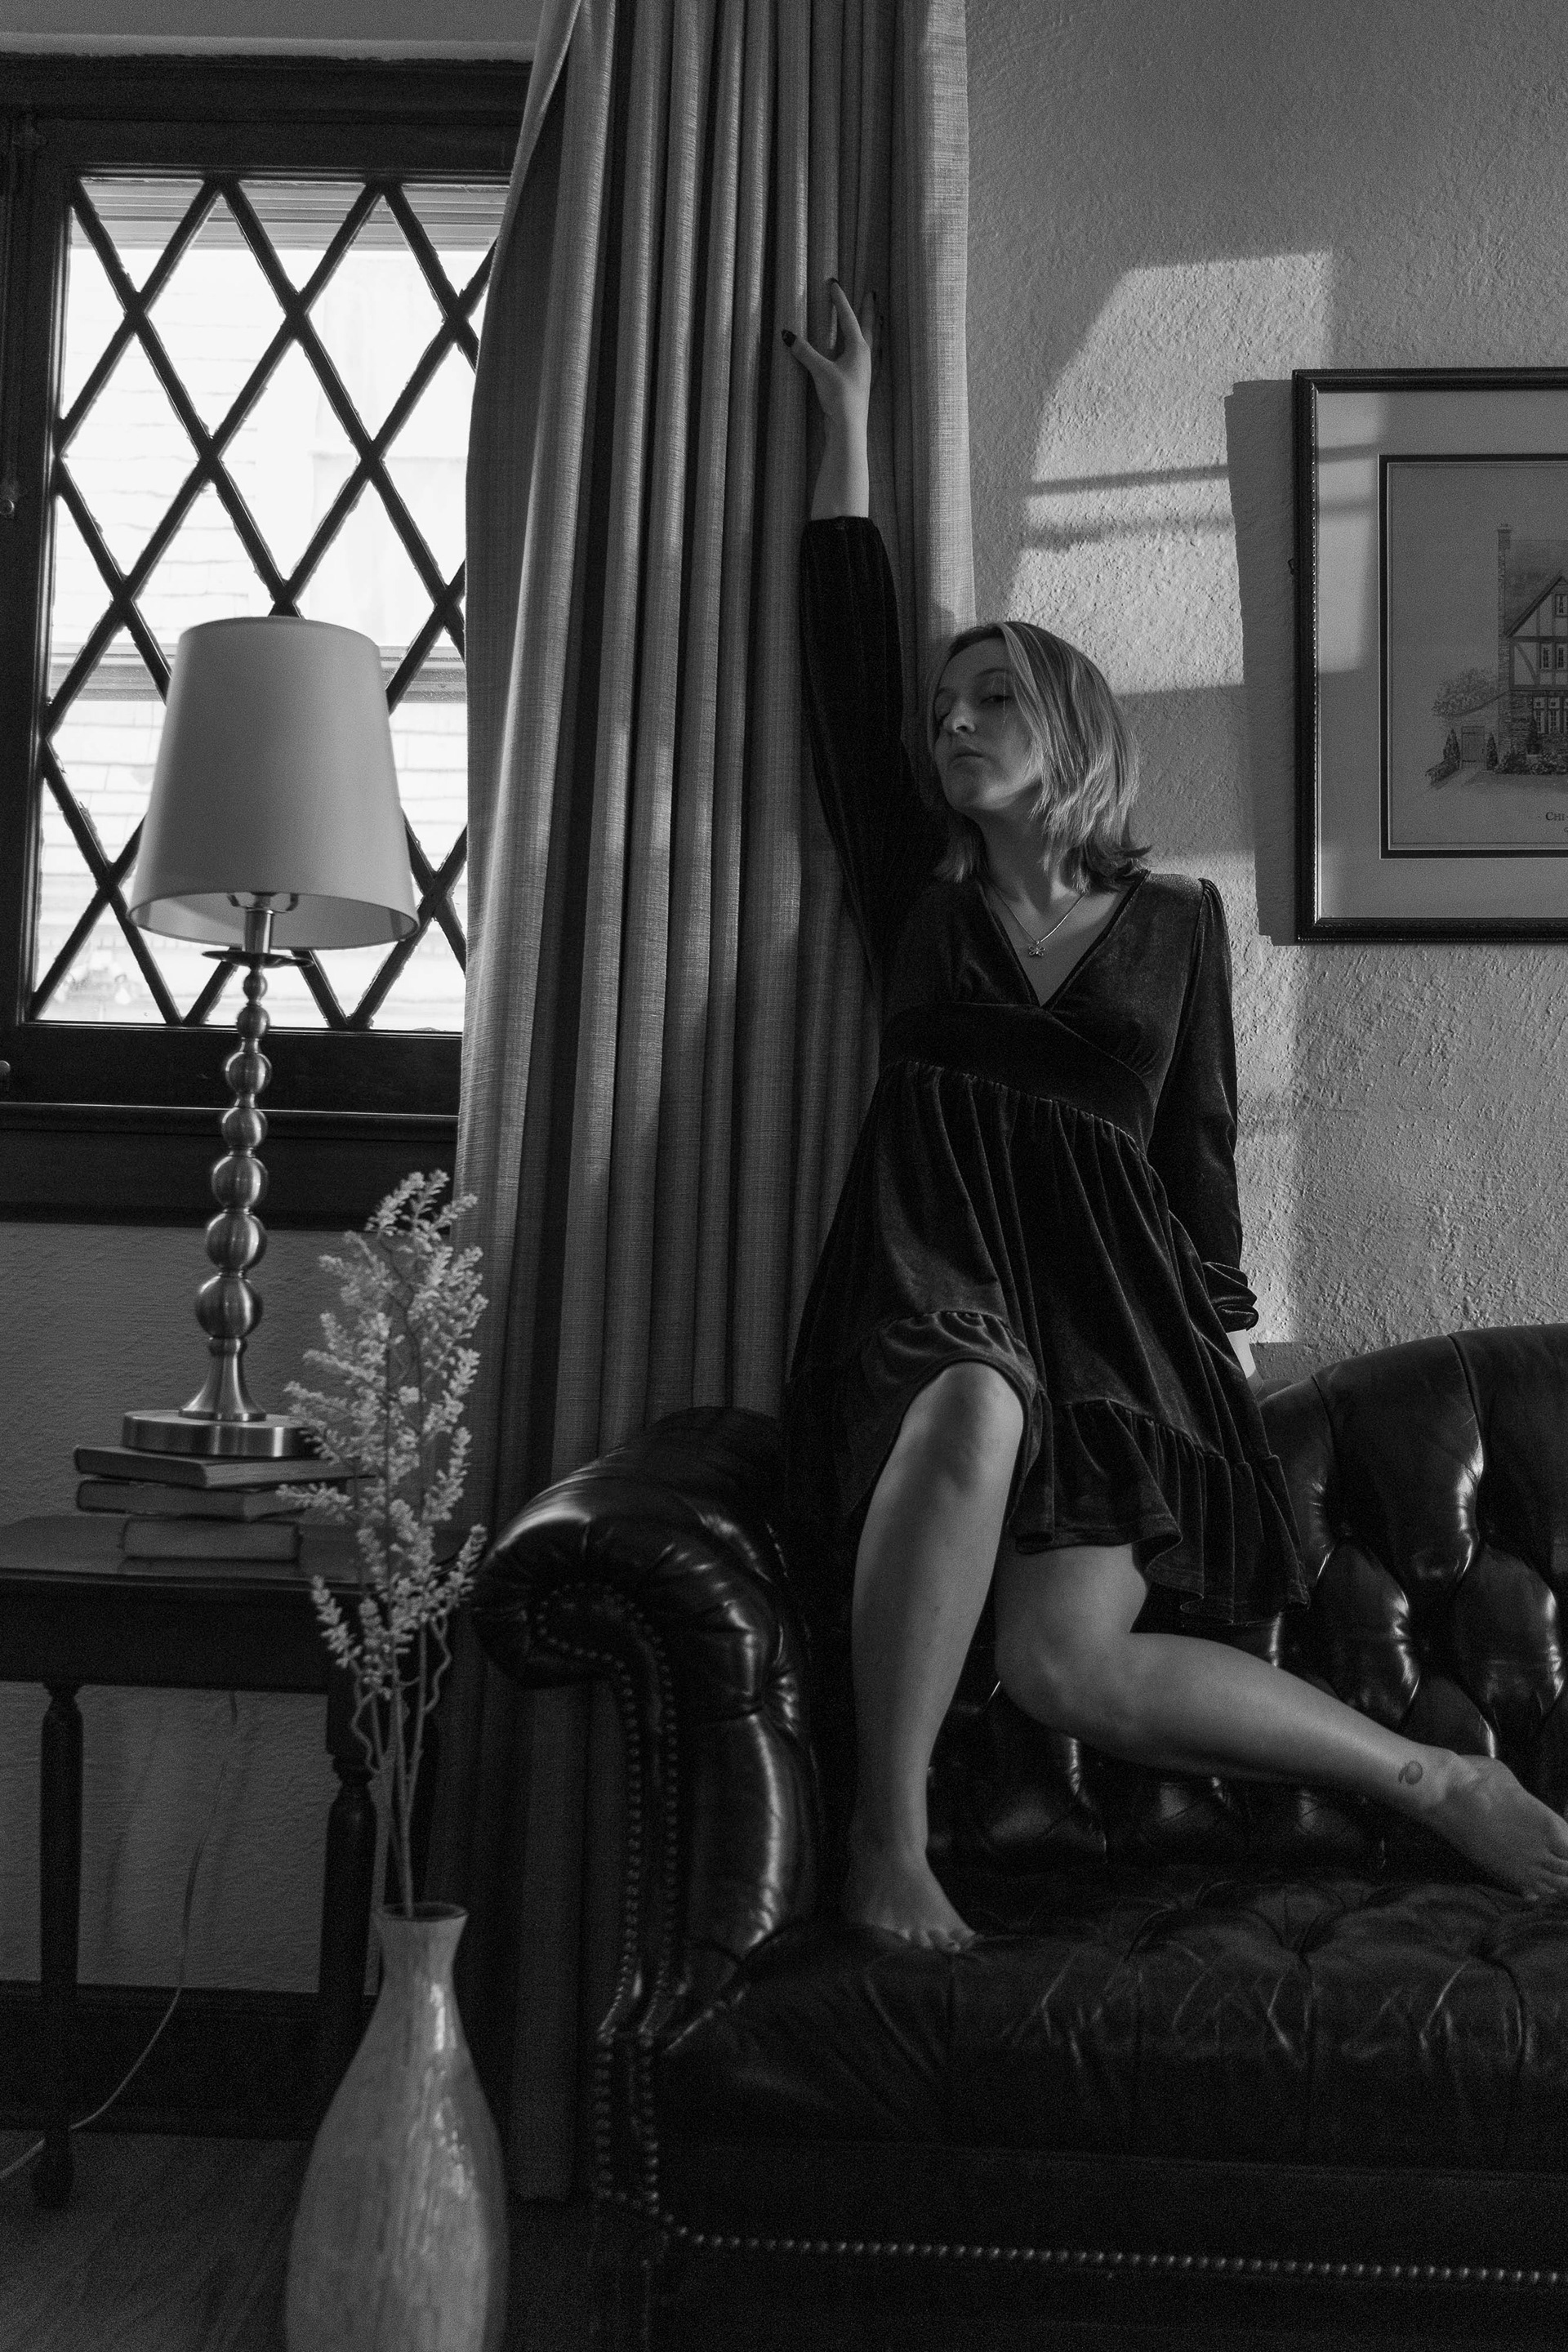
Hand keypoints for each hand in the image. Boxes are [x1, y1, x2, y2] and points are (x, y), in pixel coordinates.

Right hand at [784, 279, 876, 430]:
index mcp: (858, 348)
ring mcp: (867, 370)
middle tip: (872, 293)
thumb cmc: (839, 397)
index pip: (848, 318)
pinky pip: (873, 359)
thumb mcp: (819, 371)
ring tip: (878, 318)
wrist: (849, 427)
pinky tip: (874, 353)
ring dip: (875, 327)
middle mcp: (866, 356)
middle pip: (869, 326)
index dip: (840, 300)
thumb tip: (787, 335)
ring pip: (874, 342)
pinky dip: (874, 350)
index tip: (834, 283)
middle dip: (868, 308)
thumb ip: (804, 351)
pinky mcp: (864, 383)